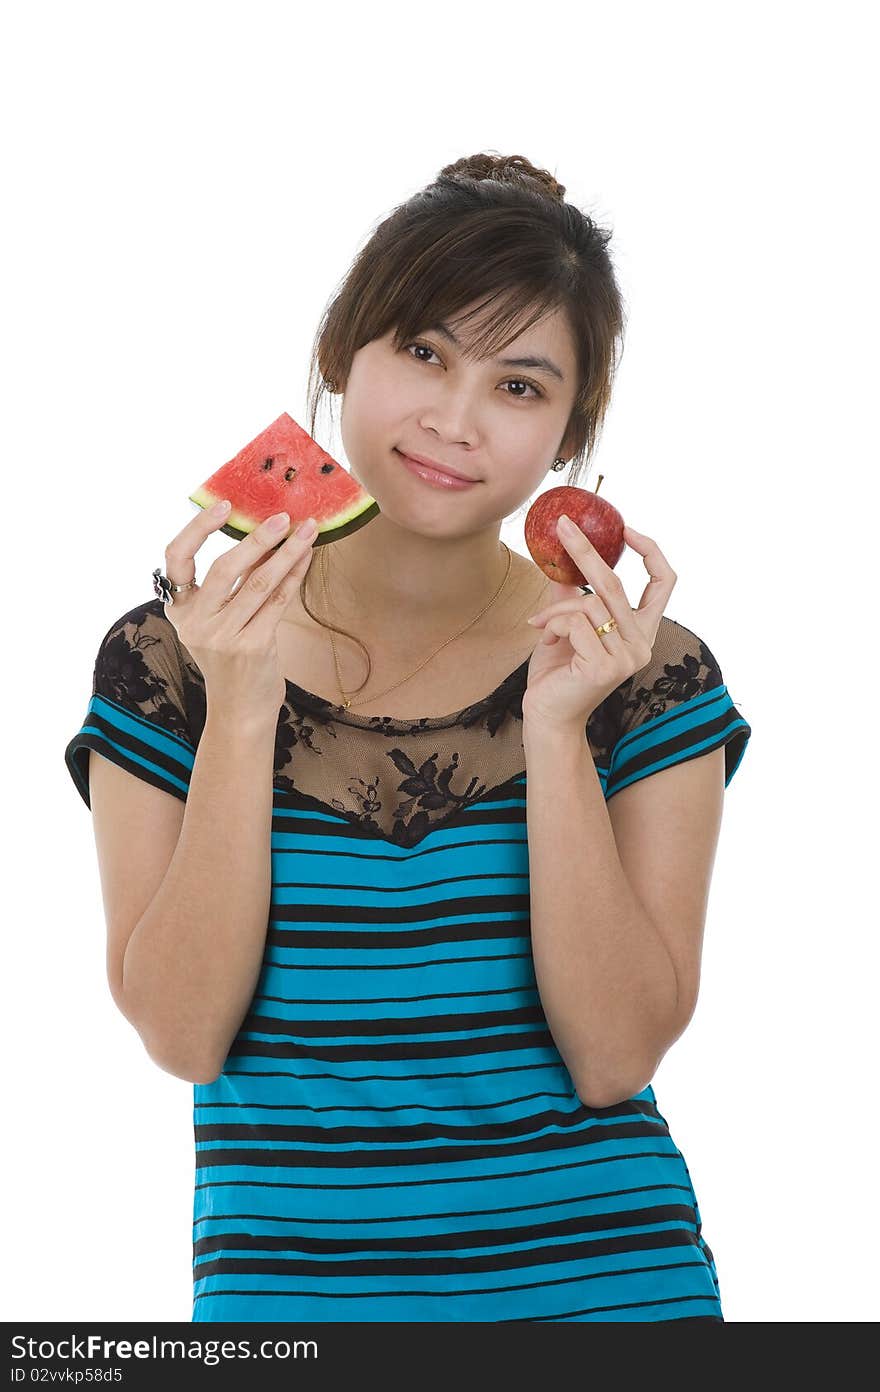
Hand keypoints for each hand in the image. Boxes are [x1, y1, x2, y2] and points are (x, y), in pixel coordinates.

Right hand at [160, 504, 319, 721]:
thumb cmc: (231, 659)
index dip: (197, 529)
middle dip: (257, 538)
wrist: (239, 710)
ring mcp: (223, 636)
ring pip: (258, 583)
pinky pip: (278, 602)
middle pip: (224, 567)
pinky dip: (294, 576)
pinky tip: (307, 558)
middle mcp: (195, 622)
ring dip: (287, 553)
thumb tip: (262, 533)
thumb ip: (230, 584)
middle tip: (283, 517)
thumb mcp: (218, 621)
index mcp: (179, 610)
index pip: (175, 559)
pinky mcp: (252, 647)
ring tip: (307, 530)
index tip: (223, 505)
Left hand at [521, 516, 676, 733]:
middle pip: (616, 583)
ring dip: (556, 610)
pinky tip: (546, 640)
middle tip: (563, 525)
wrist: (547, 716)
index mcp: (640, 632)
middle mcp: (641, 644)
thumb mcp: (567, 626)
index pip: (664, 584)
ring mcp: (626, 657)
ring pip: (588, 604)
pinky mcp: (605, 667)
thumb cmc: (558, 674)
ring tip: (541, 625)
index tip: (626, 529)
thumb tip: (565, 558)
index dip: (651, 552)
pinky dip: (553, 625)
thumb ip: (572, 596)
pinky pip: (575, 623)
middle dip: (586, 550)